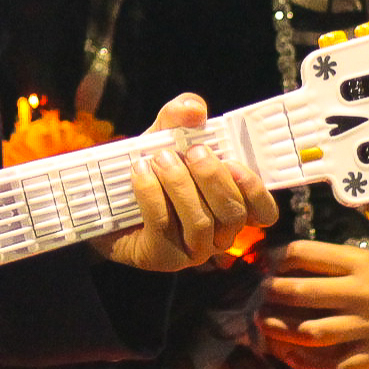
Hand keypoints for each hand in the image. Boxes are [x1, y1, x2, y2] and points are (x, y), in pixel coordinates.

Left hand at [88, 93, 274, 272]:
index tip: (235, 164)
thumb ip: (180, 117)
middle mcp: (218, 233)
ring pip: (200, 223)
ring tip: (160, 159)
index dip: (255, 191)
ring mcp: (192, 250)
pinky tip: (140, 173)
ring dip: (180, 185)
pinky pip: (164, 227)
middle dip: (213, 179)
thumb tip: (195, 110)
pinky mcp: (162, 258)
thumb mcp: (164, 135)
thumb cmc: (149, 167)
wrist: (104, 198)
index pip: (263, 211)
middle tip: (192, 152)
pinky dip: (151, 194)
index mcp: (231, 205)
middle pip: (232, 214)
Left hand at [260, 239, 368, 368]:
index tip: (265, 262)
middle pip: (301, 292)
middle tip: (259, 295)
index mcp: (357, 262)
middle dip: (272, 293)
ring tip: (264, 323)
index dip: (277, 257)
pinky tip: (290, 357)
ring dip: (281, 329)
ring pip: (312, 330)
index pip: (304, 253)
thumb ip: (334, 264)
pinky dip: (308, 364)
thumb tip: (286, 263)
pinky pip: (336, 365)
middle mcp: (360, 291)